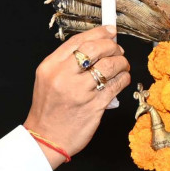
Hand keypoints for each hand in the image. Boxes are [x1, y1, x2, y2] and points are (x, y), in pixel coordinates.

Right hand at [24, 28, 129, 163]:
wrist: (46, 139)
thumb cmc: (48, 110)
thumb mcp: (48, 80)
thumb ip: (67, 62)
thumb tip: (97, 45)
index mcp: (50, 67)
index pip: (79, 41)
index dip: (99, 32)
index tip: (110, 31)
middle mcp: (63, 77)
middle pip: (96, 48)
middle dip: (113, 46)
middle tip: (117, 50)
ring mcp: (79, 92)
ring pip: (110, 65)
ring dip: (121, 63)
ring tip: (121, 66)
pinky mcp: (94, 106)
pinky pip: (117, 85)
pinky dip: (123, 79)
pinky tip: (121, 80)